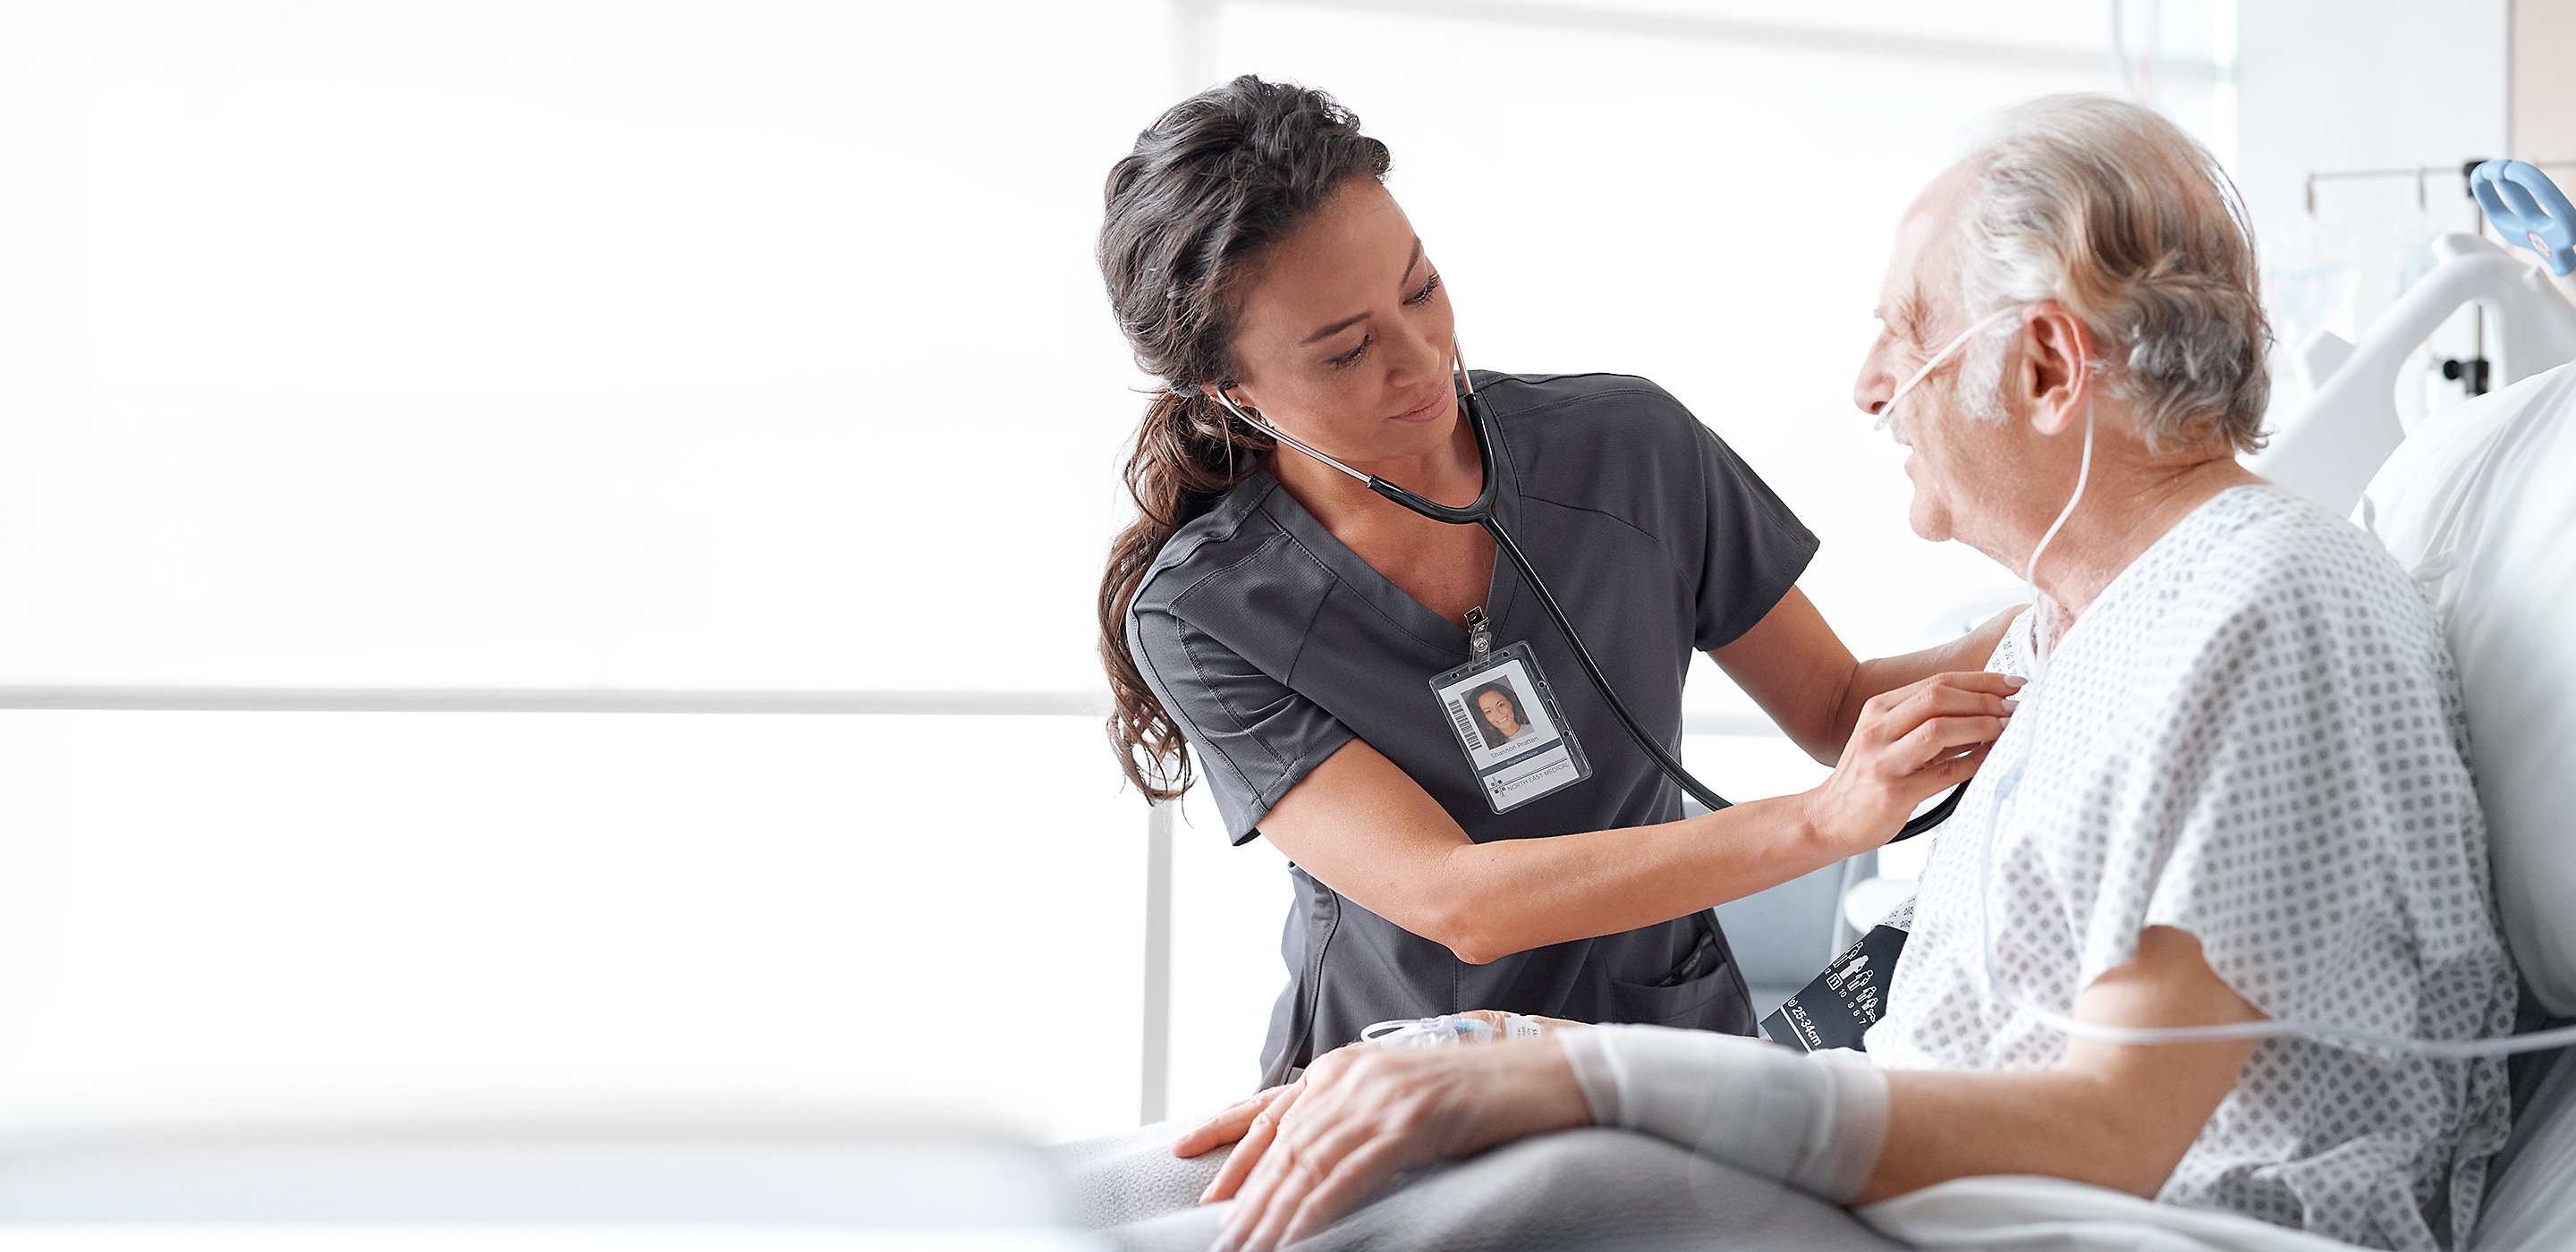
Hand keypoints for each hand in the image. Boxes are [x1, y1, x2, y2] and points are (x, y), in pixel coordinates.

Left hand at [1201, 1038, 1593, 1251]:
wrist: (1544, 1076)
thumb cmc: (1478, 1096)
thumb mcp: (1400, 1100)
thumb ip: (1354, 1118)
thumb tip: (1311, 1161)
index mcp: (1346, 1066)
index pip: (1272, 1110)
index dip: (1232, 1149)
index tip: (1208, 1192)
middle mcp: (1354, 1075)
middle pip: (1284, 1142)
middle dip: (1247, 1196)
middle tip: (1224, 1240)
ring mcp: (1383, 1096)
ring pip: (1309, 1161)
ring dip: (1274, 1212)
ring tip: (1251, 1248)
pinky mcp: (1412, 1123)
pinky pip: (1351, 1173)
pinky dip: (1318, 1208)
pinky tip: (1297, 1235)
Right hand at [1806, 670, 2019, 853]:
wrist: (1827, 819)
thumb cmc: (1864, 779)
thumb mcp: (1885, 739)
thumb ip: (1924, 724)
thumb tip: (1981, 712)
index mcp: (1878, 709)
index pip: (1936, 682)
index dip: (1980, 680)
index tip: (2011, 684)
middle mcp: (1878, 729)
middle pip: (1938, 697)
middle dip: (1984, 699)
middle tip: (2014, 706)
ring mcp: (1884, 760)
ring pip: (1939, 729)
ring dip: (1981, 725)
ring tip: (2006, 728)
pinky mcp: (1893, 792)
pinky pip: (1943, 773)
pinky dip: (1973, 762)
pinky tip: (1991, 758)